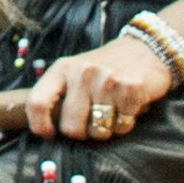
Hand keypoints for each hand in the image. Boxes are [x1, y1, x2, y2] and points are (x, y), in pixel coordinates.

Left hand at [21, 35, 178, 141]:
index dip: (40, 125)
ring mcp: (106, 80)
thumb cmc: (105, 68)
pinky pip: (121, 126)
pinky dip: (125, 123)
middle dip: (82, 133)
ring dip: (106, 129)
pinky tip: (128, 106)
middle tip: (92, 119)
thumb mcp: (74, 72)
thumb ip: (58, 95)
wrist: (146, 49)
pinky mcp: (130, 89)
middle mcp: (82, 72)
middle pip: (71, 128)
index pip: (37, 103)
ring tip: (112, 110)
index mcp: (62, 68)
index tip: (49, 133)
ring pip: (98, 131)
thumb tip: (42, 129)